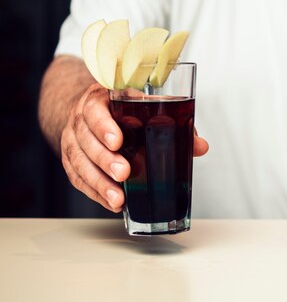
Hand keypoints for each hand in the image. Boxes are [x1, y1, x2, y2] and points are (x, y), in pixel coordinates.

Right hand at [60, 83, 208, 211]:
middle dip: (104, 159)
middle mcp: (81, 118)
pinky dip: (94, 192)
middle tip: (123, 173)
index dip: (104, 126)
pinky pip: (77, 178)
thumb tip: (200, 147)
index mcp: (100, 99)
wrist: (91, 108)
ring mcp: (72, 139)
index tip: (117, 141)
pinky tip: (111, 202)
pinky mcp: (70, 159)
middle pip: (86, 139)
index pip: (95, 110)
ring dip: (98, 182)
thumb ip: (173, 122)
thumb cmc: (123, 108)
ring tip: (118, 198)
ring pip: (78, 161)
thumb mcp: (145, 105)